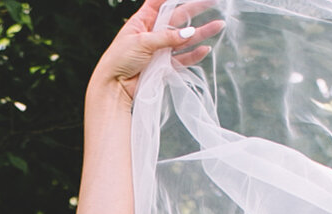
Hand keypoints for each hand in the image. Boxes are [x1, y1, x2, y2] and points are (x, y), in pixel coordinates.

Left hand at [98, 0, 223, 96]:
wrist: (113, 87)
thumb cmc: (120, 60)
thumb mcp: (143, 42)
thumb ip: (167, 37)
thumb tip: (189, 33)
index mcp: (142, 21)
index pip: (160, 2)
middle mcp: (153, 33)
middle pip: (178, 18)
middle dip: (195, 10)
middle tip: (213, 2)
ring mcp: (159, 49)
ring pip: (184, 39)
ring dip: (201, 33)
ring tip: (219, 26)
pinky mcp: (164, 66)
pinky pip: (182, 59)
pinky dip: (193, 55)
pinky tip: (205, 49)